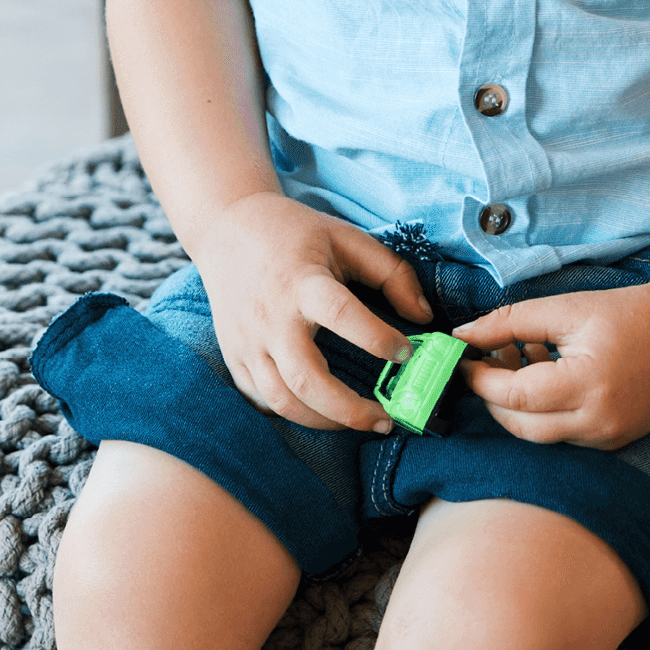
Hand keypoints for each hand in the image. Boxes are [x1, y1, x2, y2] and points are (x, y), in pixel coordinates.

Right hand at [189, 193, 433, 432]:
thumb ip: (392, 273)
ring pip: (282, 401)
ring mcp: (248, 341)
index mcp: (302, 282)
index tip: (406, 352)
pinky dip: (292, 413)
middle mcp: (271, 317)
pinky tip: (319, 410)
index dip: (377, 338)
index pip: (340, 314)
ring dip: (325, 422)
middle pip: (306, 380)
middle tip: (386, 419)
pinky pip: (261, 400)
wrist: (225, 227)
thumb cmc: (293, 233)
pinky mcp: (233, 355)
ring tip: (358, 420)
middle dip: (350, 411)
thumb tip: (424, 317)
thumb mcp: (347, 239)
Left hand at [452, 282, 649, 450]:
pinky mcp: (614, 441)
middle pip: (521, 426)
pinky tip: (545, 373)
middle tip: (483, 359)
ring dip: (517, 403)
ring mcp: (609, 438)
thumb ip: (507, 323)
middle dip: (492, 395)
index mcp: (587, 385)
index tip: (461, 359)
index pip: (514, 397)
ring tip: (518, 357)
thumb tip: (462, 337)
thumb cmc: (623, 312)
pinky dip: (544, 410)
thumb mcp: (562, 309)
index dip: (481, 379)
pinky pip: (563, 434)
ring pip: (540, 434)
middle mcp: (600, 423)